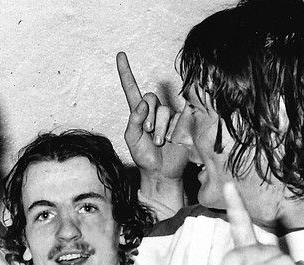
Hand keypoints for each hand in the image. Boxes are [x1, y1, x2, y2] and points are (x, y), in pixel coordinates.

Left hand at [116, 52, 190, 182]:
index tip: (120, 55)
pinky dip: (172, 131)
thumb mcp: (133, 140)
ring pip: (164, 110)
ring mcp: (169, 115)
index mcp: (138, 112)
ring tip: (160, 142)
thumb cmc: (145, 157)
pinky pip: (177, 118)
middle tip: (148, 134)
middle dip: (148, 118)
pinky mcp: (183, 121)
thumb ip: (134, 121)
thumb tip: (142, 104)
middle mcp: (154, 110)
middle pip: (150, 98)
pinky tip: (172, 140)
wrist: (162, 171)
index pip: (131, 88)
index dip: (126, 72)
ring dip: (159, 129)